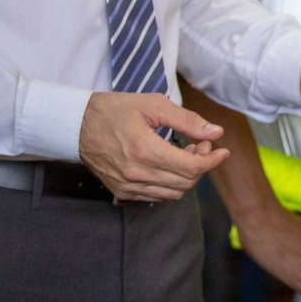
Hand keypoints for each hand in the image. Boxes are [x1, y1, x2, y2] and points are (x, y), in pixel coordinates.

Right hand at [78, 92, 228, 200]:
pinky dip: (172, 184)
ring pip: (173, 193)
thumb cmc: (116, 110)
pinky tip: (171, 165)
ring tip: (188, 153)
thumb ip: (188, 120)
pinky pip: (157, 196)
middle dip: (202, 165)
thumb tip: (216, 132)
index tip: (222, 150)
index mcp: (145, 150)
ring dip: (188, 176)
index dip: (212, 160)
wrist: (77, 124)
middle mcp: (136, 174)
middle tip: (202, 145)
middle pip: (185, 183)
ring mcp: (127, 186)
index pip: (191, 168)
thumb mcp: (154, 105)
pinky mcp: (121, 191)